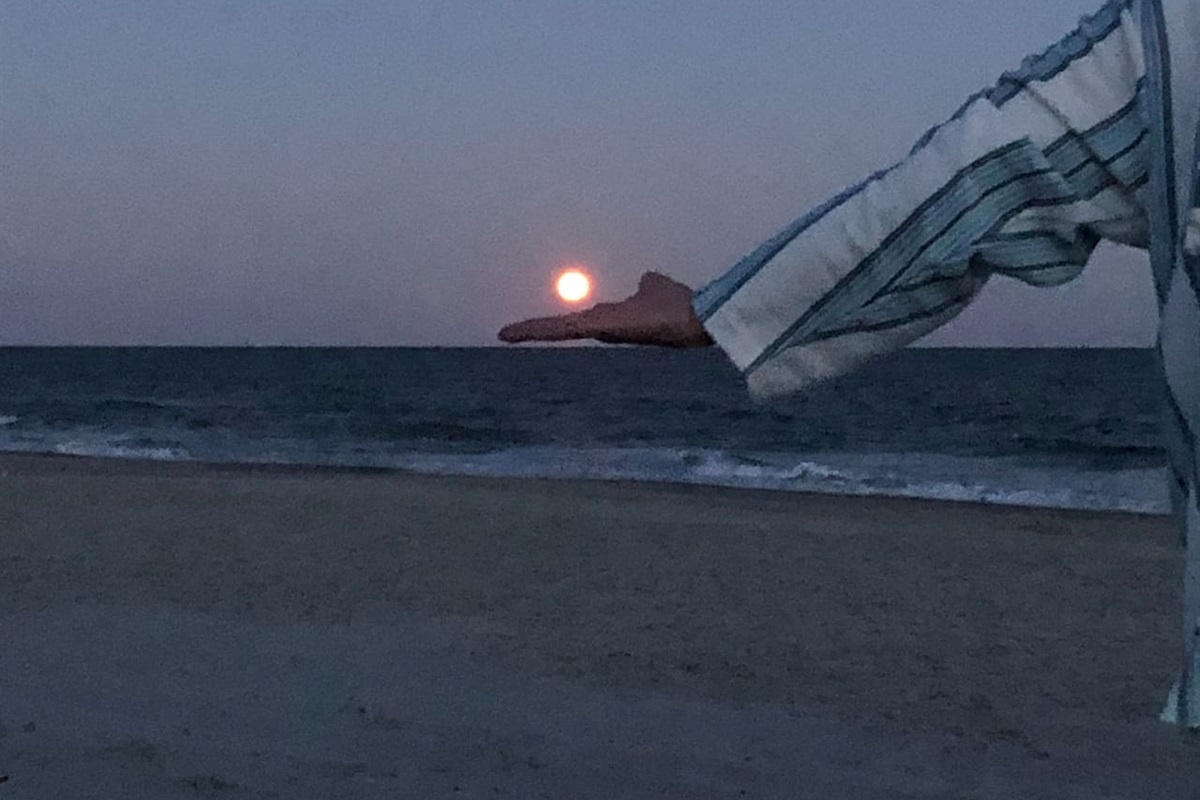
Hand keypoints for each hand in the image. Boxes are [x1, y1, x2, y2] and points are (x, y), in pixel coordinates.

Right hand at [497, 272, 713, 347]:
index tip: (535, 326)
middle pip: (561, 328)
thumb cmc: (677, 304)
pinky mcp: (596, 327)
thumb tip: (646, 280)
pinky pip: (563, 328)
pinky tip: (513, 332)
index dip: (556, 324)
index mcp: (612, 318)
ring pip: (558, 329)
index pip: (578, 322)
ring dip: (531, 331)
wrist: (694, 316)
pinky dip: (538, 330)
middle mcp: (602, 326)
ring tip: (505, 333)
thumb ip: (647, 286)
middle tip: (506, 334)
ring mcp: (598, 328)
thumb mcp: (655, 287)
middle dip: (535, 331)